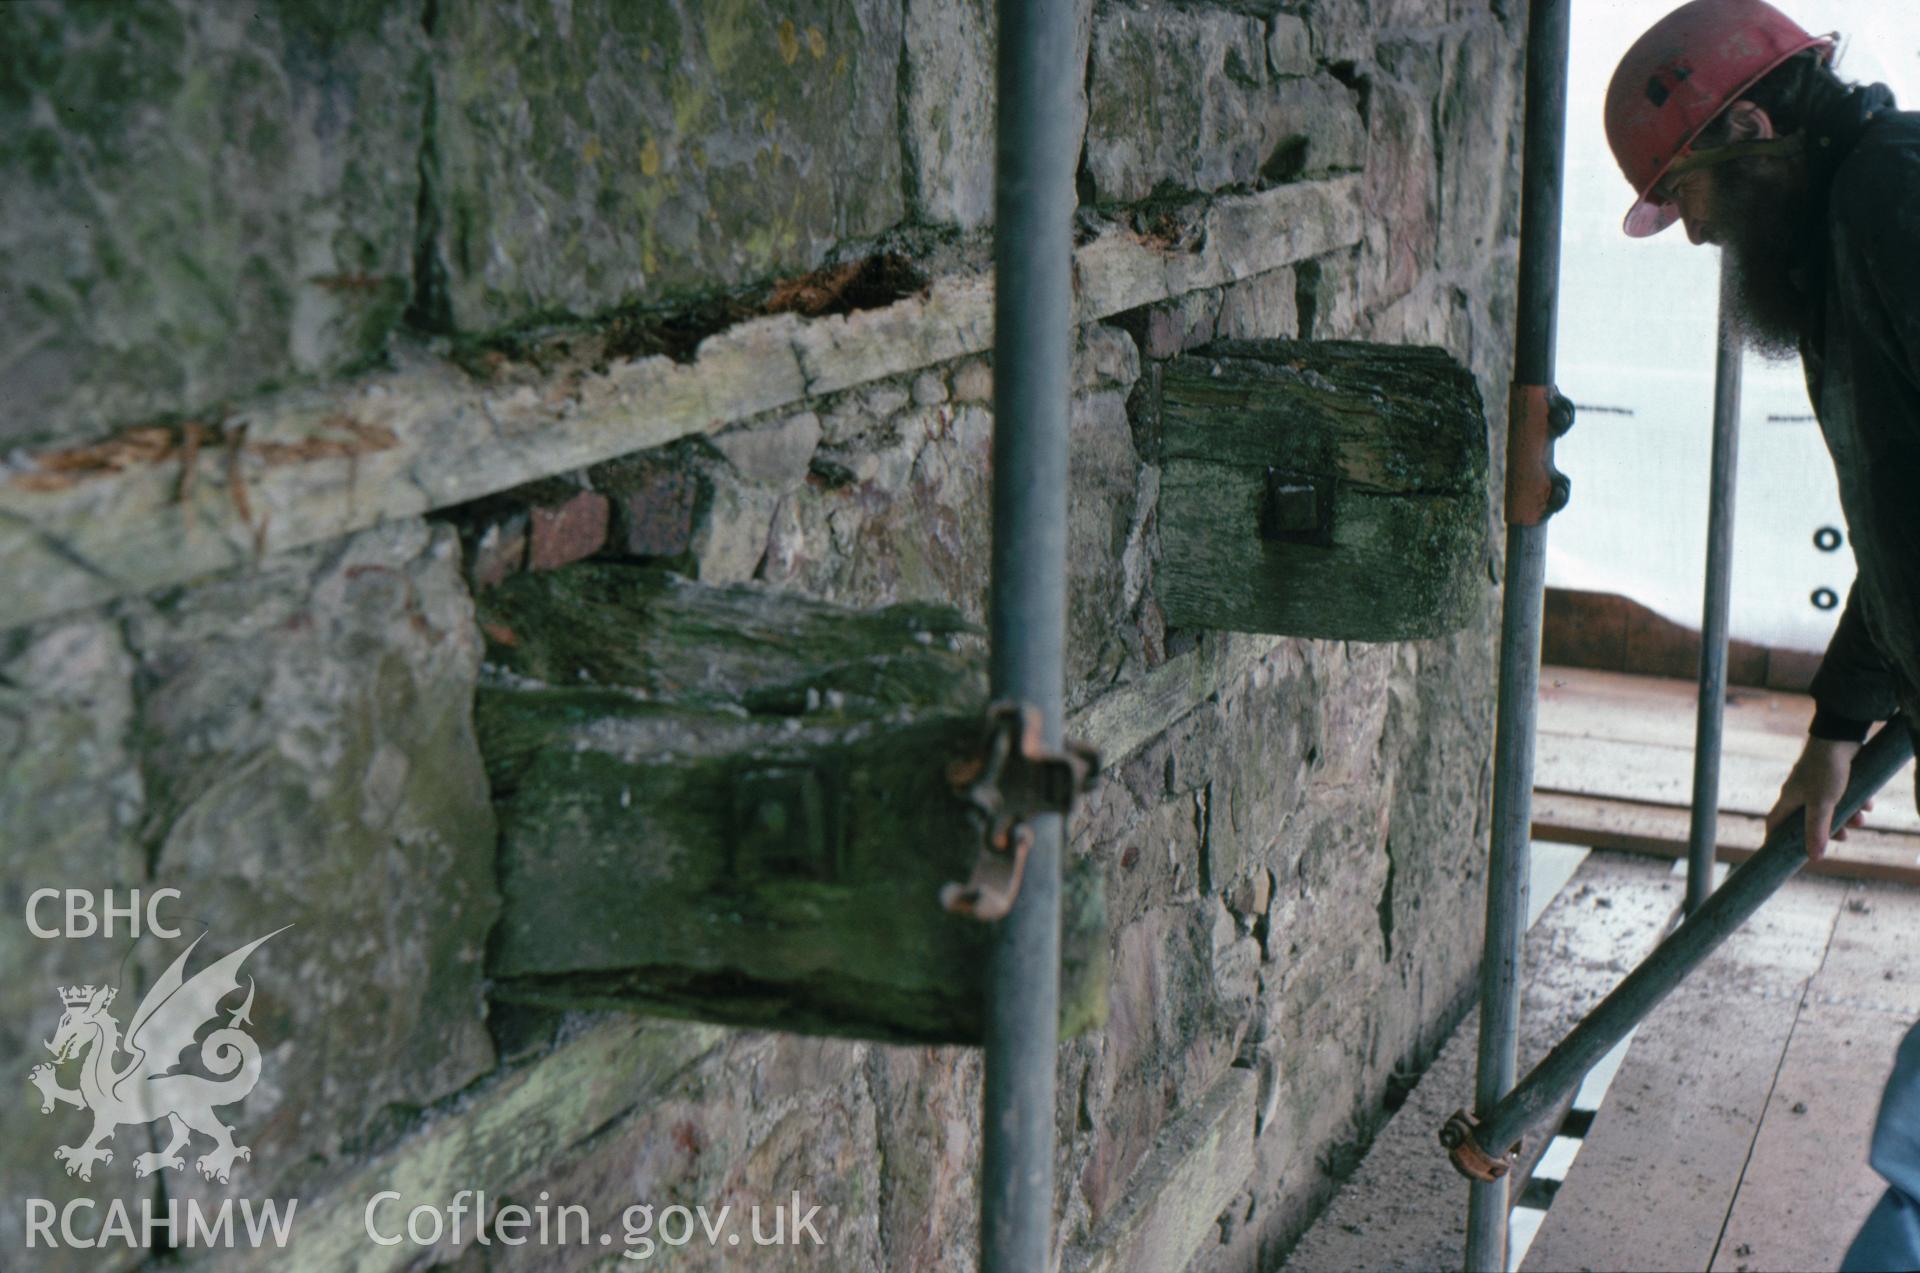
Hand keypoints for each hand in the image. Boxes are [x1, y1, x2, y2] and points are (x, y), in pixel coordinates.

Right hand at [1765, 736, 1871, 859]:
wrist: (1839, 736)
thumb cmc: (1825, 770)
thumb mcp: (1822, 804)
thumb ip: (1818, 830)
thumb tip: (1815, 857)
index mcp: (1789, 798)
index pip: (1774, 821)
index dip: (1775, 838)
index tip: (1779, 851)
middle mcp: (1800, 791)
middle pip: (1808, 819)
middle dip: (1827, 830)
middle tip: (1843, 837)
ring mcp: (1816, 782)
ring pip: (1829, 807)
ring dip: (1847, 816)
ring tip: (1862, 820)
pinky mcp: (1832, 775)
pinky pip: (1842, 795)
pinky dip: (1855, 802)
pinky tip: (1867, 804)